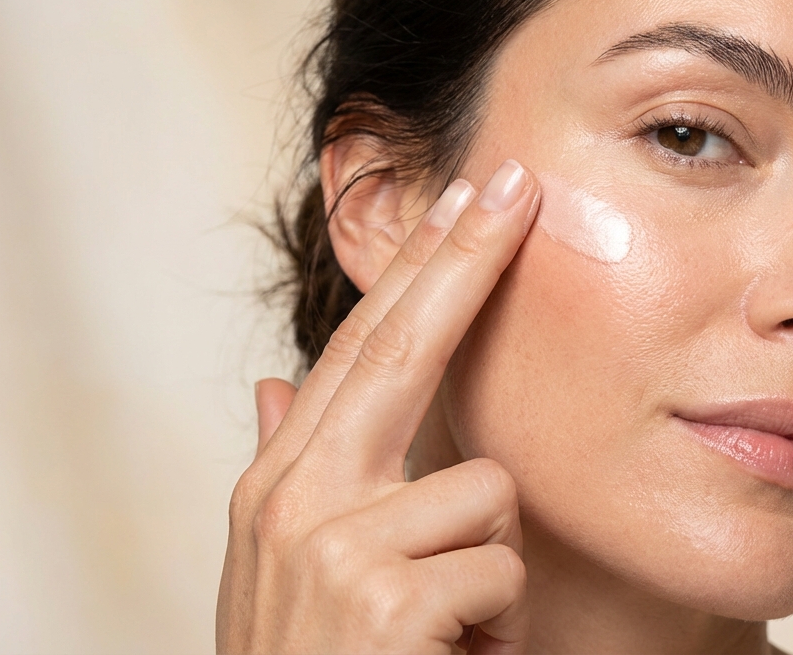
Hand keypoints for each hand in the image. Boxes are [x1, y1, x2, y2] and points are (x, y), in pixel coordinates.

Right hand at [217, 160, 538, 653]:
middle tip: (515, 183)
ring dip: (489, 566)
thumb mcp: (291, 573)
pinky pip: (500, 564)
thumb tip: (278, 381)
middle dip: (463, 259)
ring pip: (484, 490)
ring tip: (449, 626)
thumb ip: (296, 469)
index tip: (468, 201)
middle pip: (398, 347)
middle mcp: (294, 497)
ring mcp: (333, 543)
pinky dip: (496, 620)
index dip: (420, 272)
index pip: (361, 351)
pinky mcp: (383, 597)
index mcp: (283, 483)